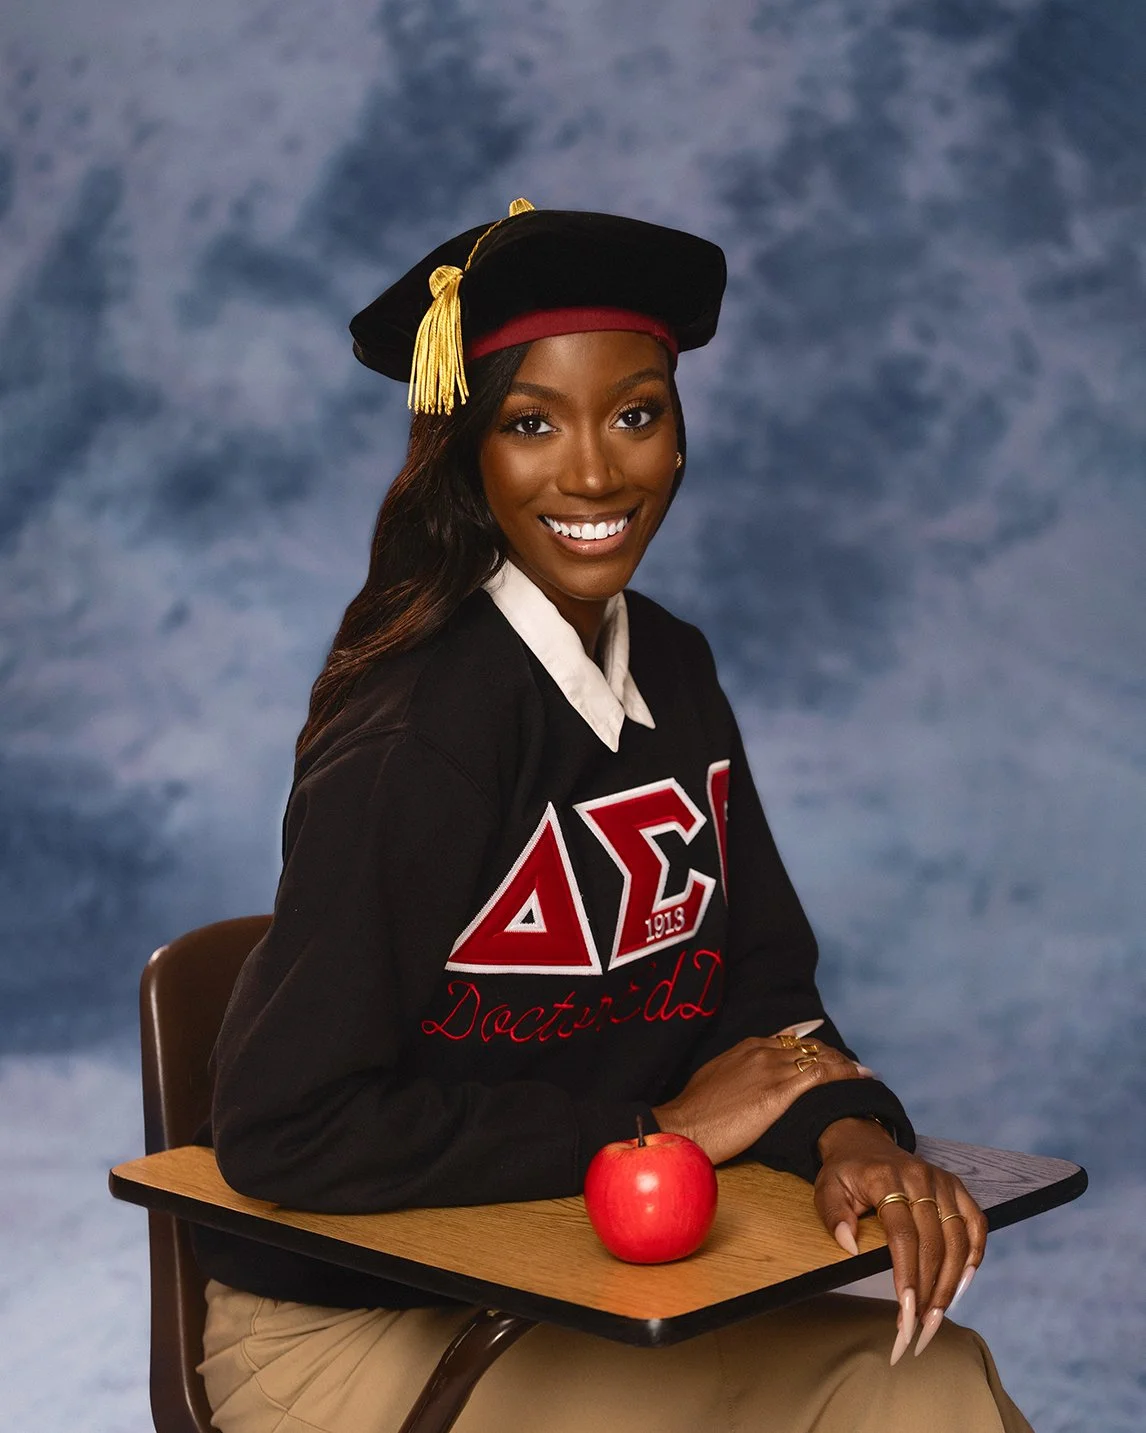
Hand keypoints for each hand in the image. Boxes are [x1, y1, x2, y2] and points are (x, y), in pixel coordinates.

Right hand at [652, 1030, 873, 1166]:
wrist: (684, 1125)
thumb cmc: (696, 1110)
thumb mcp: (717, 1079)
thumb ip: (738, 1072)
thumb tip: (747, 1081)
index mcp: (748, 1047)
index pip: (792, 1041)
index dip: (815, 1050)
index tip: (831, 1059)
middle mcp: (762, 1051)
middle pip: (810, 1047)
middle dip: (835, 1056)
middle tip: (855, 1068)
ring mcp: (770, 1069)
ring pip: (819, 1057)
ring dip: (845, 1065)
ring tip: (864, 1074)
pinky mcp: (777, 1092)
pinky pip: (819, 1075)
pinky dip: (842, 1074)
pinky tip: (857, 1080)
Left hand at [814, 1119, 987, 1364]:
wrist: (863, 1142)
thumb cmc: (845, 1173)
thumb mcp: (826, 1187)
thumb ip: (833, 1214)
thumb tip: (850, 1245)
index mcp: (886, 1178)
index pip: (903, 1235)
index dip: (907, 1276)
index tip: (905, 1313)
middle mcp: (920, 1177)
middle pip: (934, 1244)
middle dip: (930, 1292)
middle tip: (920, 1330)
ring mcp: (942, 1181)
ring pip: (959, 1240)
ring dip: (951, 1285)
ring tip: (937, 1318)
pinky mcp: (957, 1187)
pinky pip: (976, 1225)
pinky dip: (974, 1257)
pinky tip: (962, 1286)